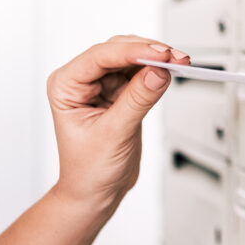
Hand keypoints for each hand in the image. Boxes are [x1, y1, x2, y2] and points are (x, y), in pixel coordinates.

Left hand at [45, 35, 188, 218]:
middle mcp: (82, 81)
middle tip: (175, 58)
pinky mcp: (121, 95)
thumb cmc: (88, 170)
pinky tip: (171, 72)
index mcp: (66, 86)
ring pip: (131, 59)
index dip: (133, 52)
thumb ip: (137, 100)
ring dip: (156, 60)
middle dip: (148, 52)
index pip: (100, 57)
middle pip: (117, 51)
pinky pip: (141, 74)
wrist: (95, 193)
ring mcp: (102, 87)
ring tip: (179, 63)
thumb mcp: (114, 134)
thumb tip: (158, 72)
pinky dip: (157, 72)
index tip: (160, 55)